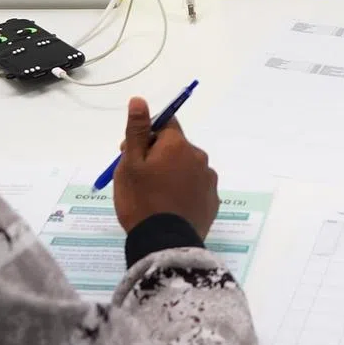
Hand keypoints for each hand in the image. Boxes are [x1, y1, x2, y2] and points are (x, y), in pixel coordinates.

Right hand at [113, 97, 219, 239]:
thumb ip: (137, 130)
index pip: (164, 124)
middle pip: (175, 146)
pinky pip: (195, 187)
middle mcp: (198, 157)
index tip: (131, 153)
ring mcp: (208, 180)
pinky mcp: (213, 201)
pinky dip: (184, 191)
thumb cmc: (142, 201)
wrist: (164, 245)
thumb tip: (140, 99)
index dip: (146, 135)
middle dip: (158, 156)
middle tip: (140, 178)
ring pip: (186, 167)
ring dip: (173, 173)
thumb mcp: (131, 164)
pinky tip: (171, 208)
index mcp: (177, 144)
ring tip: (156, 197)